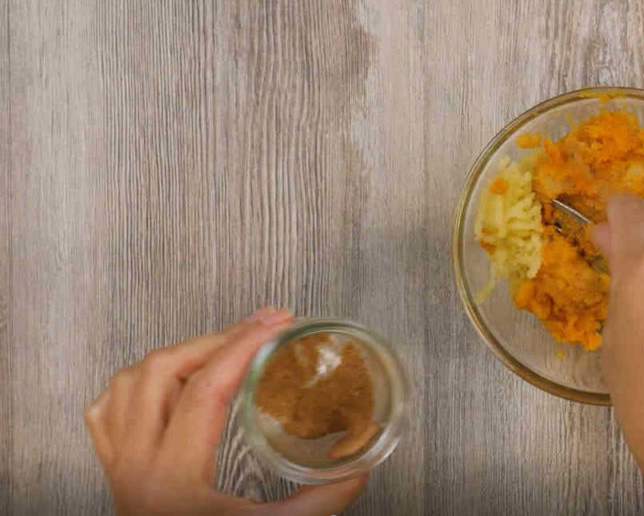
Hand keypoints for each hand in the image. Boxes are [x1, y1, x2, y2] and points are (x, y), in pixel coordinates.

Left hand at [85, 308, 366, 515]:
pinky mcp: (113, 471)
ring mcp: (119, 465)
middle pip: (164, 371)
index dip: (243, 346)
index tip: (276, 324)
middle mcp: (136, 465)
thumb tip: (358, 468)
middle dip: (218, 340)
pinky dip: (137, 382)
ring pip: (131, 381)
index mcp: (173, 478)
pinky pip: (108, 409)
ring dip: (179, 354)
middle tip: (261, 327)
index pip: (206, 388)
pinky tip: (166, 379)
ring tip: (222, 347)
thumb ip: (318, 504)